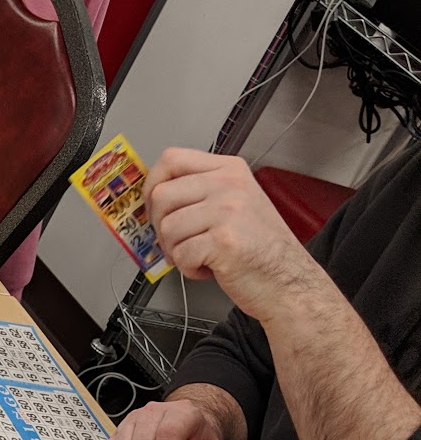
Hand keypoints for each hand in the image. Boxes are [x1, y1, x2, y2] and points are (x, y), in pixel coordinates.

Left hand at [145, 149, 320, 321]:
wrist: (287, 279)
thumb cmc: (259, 248)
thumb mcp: (235, 203)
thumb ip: (199, 193)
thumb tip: (155, 198)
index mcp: (229, 170)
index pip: (172, 159)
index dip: (152, 185)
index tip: (152, 206)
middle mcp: (229, 184)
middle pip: (162, 195)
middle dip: (159, 226)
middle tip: (178, 242)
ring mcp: (228, 210)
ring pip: (168, 228)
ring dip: (176, 251)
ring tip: (200, 256)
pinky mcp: (223, 240)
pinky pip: (180, 254)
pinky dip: (189, 269)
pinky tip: (210, 267)